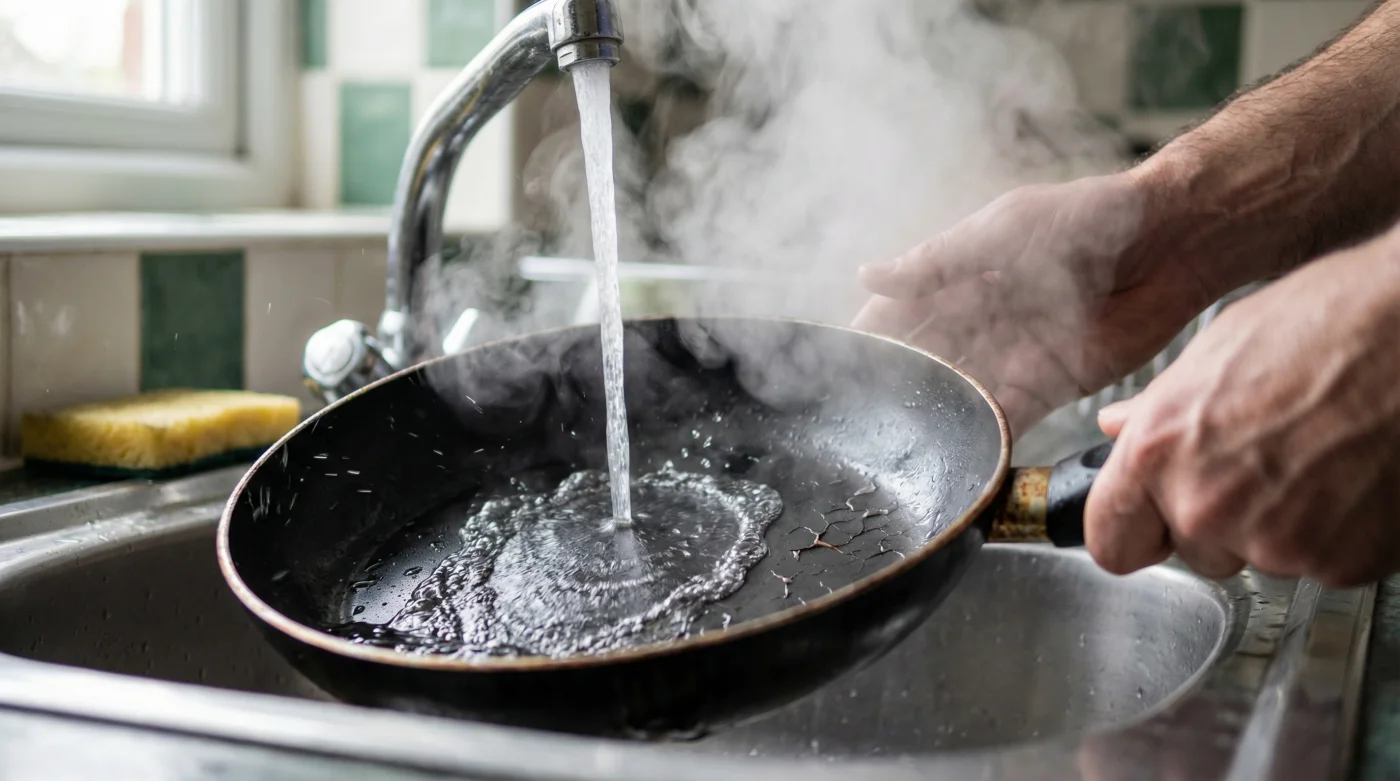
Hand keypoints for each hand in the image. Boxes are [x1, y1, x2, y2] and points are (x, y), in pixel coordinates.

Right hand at [852, 171, 1218, 436]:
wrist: (1171, 243)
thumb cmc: (1087, 218)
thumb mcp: (1002, 229)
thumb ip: (937, 260)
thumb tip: (866, 275)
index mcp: (957, 277)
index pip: (894, 313)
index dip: (863, 338)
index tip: (826, 368)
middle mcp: (976, 319)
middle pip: (919, 362)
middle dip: (890, 388)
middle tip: (854, 423)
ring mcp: (1009, 355)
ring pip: (955, 395)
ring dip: (931, 418)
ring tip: (896, 449)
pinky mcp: (1048, 385)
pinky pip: (1005, 418)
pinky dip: (982, 438)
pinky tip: (957, 459)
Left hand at [1087, 224, 1399, 585]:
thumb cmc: (1332, 324)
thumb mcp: (1218, 350)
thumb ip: (1159, 408)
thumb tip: (1120, 426)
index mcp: (1160, 452)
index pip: (1109, 540)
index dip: (1130, 530)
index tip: (1145, 524)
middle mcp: (1207, 506)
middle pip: (1191, 550)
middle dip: (1219, 517)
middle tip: (1262, 460)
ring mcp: (1276, 542)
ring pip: (1258, 555)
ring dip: (1278, 523)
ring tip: (1317, 456)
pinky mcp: (1340, 563)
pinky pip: (1319, 562)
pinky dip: (1336, 532)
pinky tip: (1352, 476)